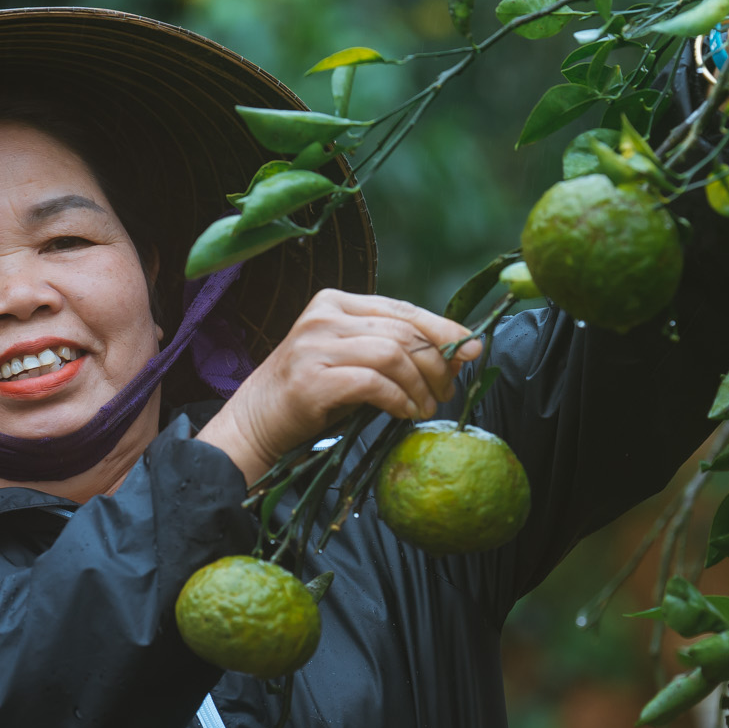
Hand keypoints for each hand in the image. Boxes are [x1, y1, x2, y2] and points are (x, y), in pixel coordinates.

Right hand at [195, 290, 483, 482]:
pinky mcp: (311, 379)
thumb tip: (462, 353)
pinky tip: (405, 413)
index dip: (443, 330)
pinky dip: (398, 399)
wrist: (254, 424)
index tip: (474, 349)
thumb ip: (400, 354)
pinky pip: (373, 383)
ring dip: (420, 385)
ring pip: (392, 354)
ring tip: (426, 408)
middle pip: (402, 331)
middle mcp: (324, 316)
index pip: (403, 309)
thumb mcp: (358, 365)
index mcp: (336, 303)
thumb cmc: (312, 396)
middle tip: (447, 393)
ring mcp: (314, 345)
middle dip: (436, 364)